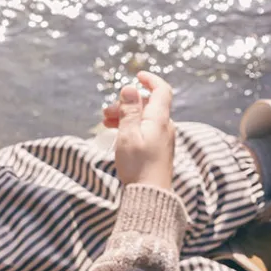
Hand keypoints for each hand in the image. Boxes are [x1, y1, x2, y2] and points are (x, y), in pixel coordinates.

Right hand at [101, 72, 174, 187]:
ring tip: (106, 122)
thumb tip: (130, 88)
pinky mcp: (158, 149)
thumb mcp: (128, 134)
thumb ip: (129, 110)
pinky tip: (117, 133)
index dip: (150, 79)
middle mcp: (165, 126)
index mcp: (159, 119)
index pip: (161, 90)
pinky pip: (144, 130)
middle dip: (127, 103)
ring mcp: (163, 138)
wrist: (150, 195)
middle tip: (106, 112)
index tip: (137, 75)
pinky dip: (130, 127)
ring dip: (125, 115)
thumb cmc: (138, 165)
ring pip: (144, 118)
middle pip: (148, 105)